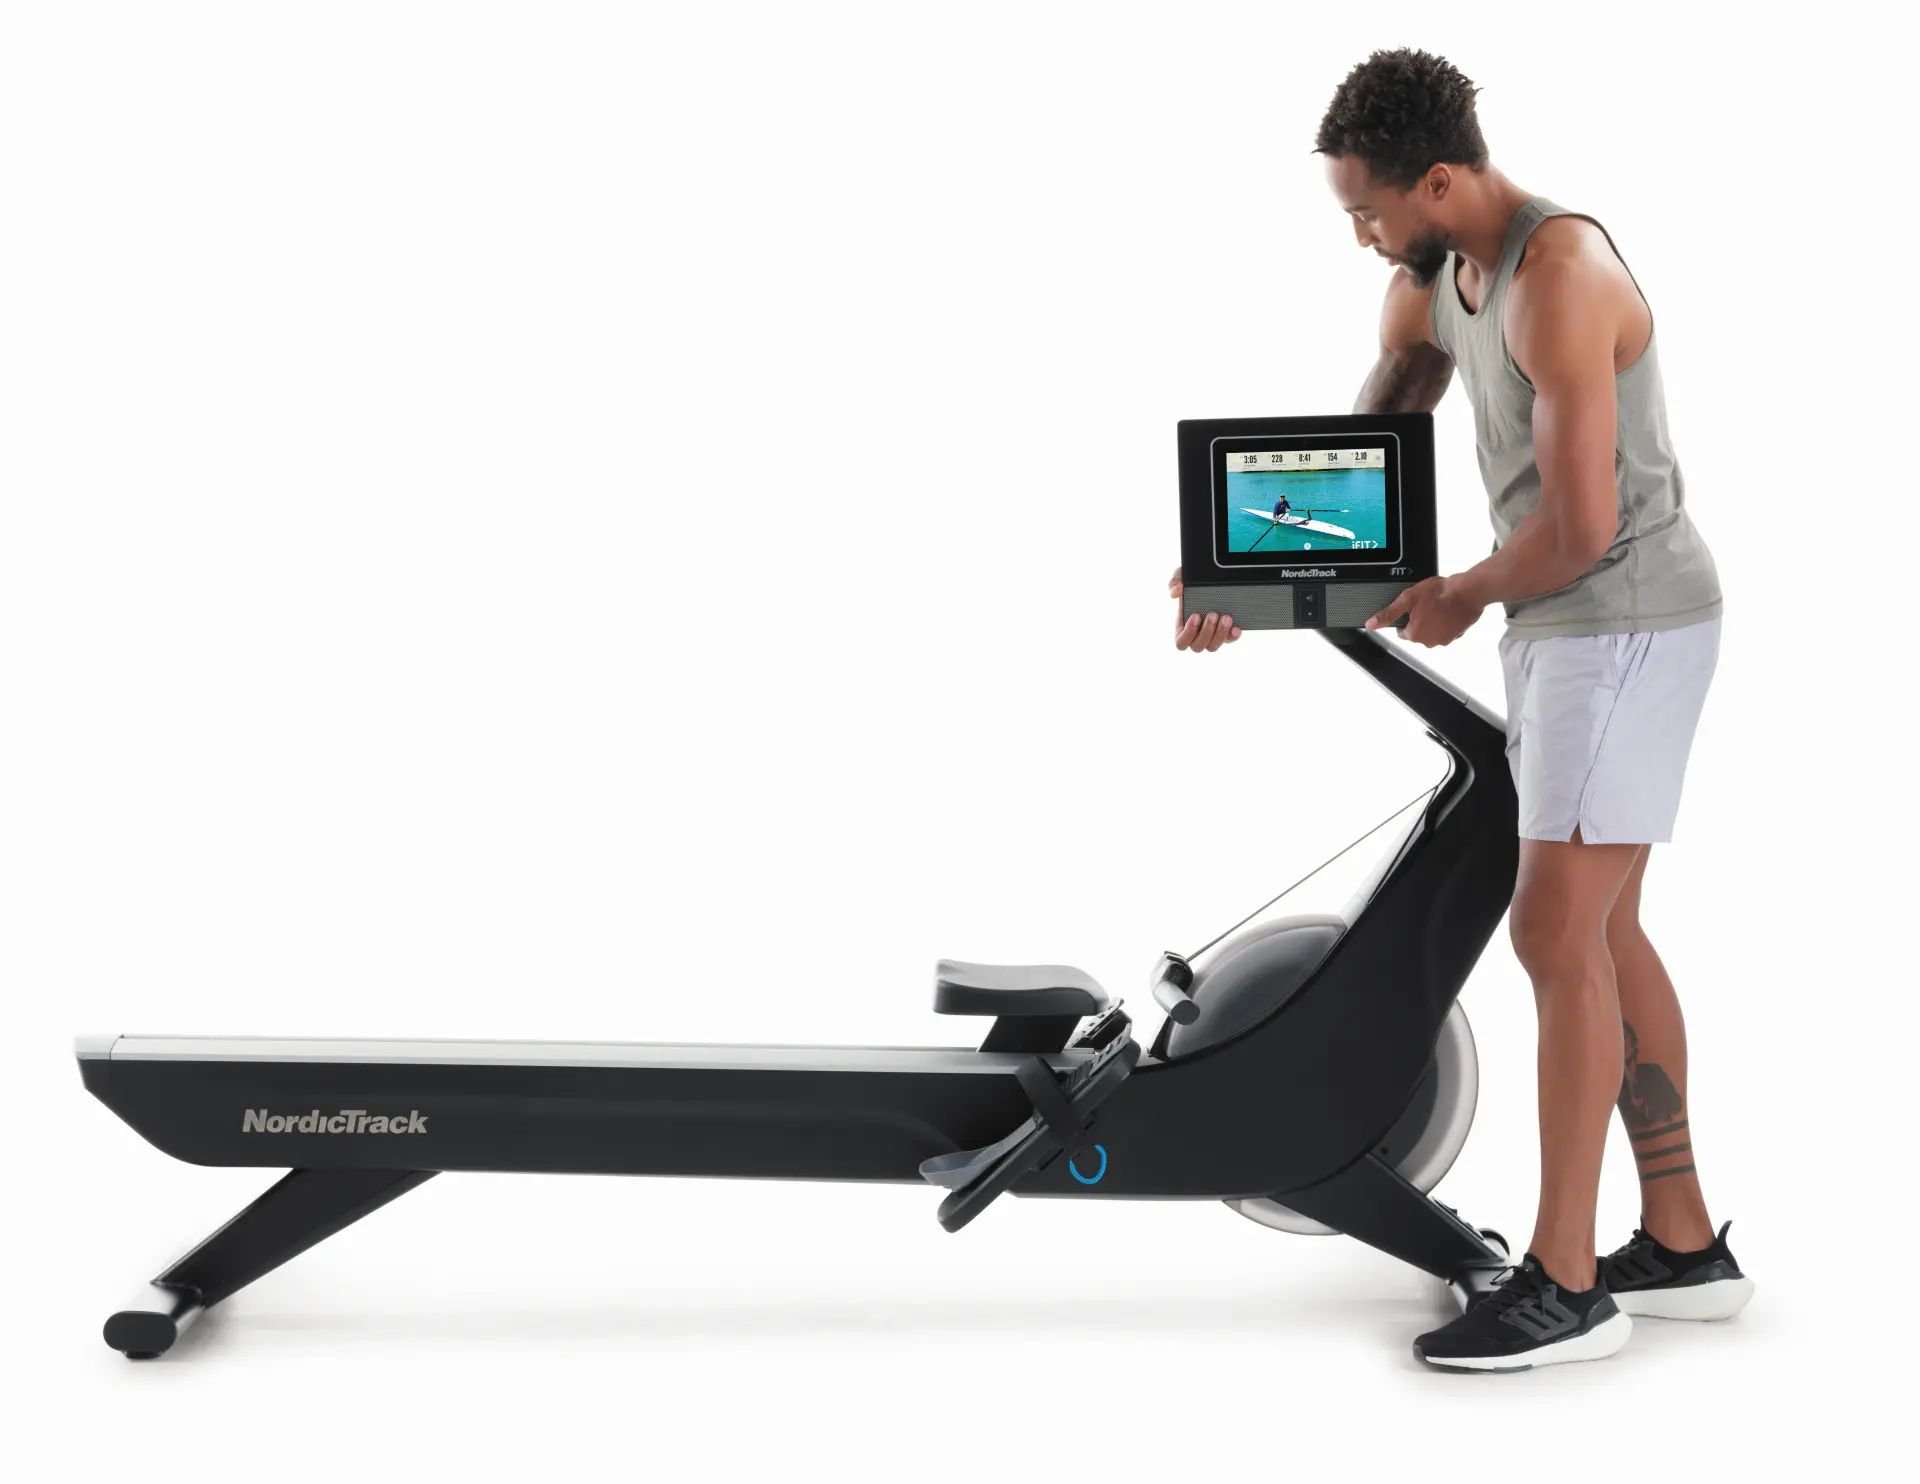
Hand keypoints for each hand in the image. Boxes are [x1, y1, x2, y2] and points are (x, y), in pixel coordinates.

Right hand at [1170, 565, 1240, 651]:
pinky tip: (1236, 627)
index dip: (1188, 633)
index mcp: (1183, 627)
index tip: (1196, 616)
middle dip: (1207, 631)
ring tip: (1226, 617)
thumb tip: (1177, 591)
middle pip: (1198, 646)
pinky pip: (1229, 640)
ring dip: (1220, 633)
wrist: (1214, 581)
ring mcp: (1211, 636)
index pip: (1181, 641)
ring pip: (1213, 646)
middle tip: (1213, 614)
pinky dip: (1233, 636)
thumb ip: (1175, 582)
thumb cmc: (1193, 583)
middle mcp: (1196, 635)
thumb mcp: (1182, 577)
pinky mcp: (1225, 634)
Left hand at [1365, 575, 1483, 645]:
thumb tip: (1371, 624)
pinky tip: (1448, 610)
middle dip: (1420, 619)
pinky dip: (1447, 622)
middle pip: (1418, 632)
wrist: (1468, 592)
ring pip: (1433, 631)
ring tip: (1439, 606)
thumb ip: (1388, 613)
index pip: (1402, 632)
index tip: (1413, 608)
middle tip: (1427, 604)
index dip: (1406, 618)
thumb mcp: (1408, 599)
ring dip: (1434, 621)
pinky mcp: (1457, 635)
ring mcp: (1445, 640)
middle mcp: (1429, 641)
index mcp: (1415, 634)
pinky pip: (1447, 630)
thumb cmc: (1441, 593)